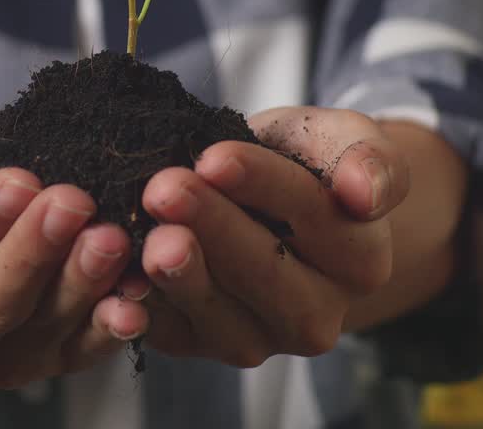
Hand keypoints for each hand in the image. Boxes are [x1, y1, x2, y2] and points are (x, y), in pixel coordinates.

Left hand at [124, 107, 409, 366]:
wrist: (263, 203)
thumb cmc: (302, 164)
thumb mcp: (340, 139)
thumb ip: (368, 157)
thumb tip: (364, 193)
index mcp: (361, 259)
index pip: (313, 216)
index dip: (262, 185)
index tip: (215, 157)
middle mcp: (315, 314)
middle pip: (264, 272)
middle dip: (211, 228)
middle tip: (164, 189)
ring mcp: (257, 338)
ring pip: (215, 311)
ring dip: (175, 273)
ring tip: (145, 234)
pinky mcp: (199, 343)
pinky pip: (168, 329)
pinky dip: (138, 301)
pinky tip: (115, 266)